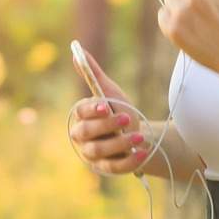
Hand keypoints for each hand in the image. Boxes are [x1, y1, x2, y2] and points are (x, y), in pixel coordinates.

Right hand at [67, 47, 149, 174]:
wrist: (139, 136)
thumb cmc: (120, 111)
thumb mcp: (110, 92)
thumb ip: (93, 75)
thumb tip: (77, 50)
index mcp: (82, 117)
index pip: (81, 113)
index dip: (92, 110)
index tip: (106, 105)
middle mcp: (82, 137)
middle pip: (86, 133)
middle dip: (106, 126)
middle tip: (127, 118)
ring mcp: (93, 155)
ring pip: (100, 151)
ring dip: (120, 143)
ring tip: (139, 136)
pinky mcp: (106, 169)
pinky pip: (114, 167)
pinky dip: (129, 160)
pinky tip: (142, 152)